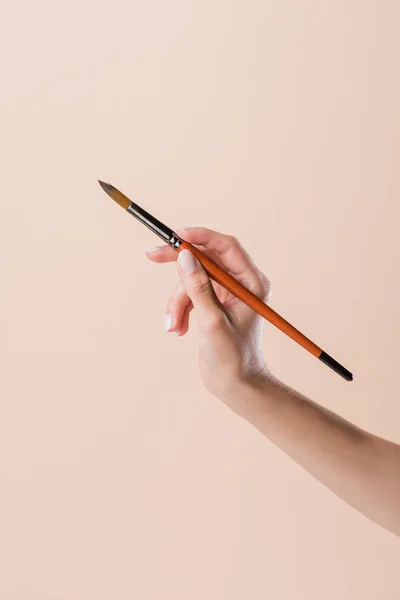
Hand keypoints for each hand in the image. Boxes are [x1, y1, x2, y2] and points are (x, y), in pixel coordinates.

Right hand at [145, 227, 271, 411]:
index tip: (175, 236)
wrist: (235, 385)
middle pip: (205, 258)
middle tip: (152, 255)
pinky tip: (179, 329)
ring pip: (192, 280)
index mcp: (251, 282)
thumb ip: (198, 286)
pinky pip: (190, 295)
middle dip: (179, 265)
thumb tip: (185, 255)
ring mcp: (226, 293)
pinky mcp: (213, 304)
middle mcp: (241, 283)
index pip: (226, 246)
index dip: (200, 237)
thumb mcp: (211, 321)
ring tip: (174, 325)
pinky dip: (180, 310)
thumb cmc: (232, 357)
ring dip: (177, 301)